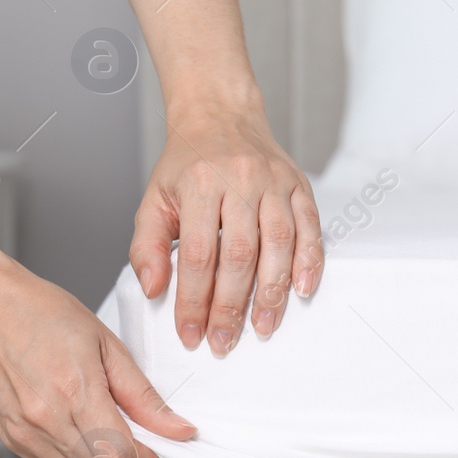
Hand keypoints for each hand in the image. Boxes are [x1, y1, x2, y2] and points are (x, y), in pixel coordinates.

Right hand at [0, 244, 196, 457]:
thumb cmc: (40, 314)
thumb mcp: (106, 343)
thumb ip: (142, 394)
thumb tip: (175, 427)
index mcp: (76, 392)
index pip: (122, 457)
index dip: (148, 456)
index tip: (155, 441)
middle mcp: (47, 419)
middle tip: (134, 433)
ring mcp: (25, 433)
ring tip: (104, 428)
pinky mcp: (11, 438)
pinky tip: (77, 428)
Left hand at [130, 97, 322, 356]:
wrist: (220, 115)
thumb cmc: (186, 165)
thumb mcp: (154, 200)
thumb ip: (147, 246)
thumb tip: (154, 289)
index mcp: (199, 184)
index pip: (198, 255)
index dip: (195, 300)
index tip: (191, 333)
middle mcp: (239, 181)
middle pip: (239, 255)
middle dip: (231, 306)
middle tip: (224, 341)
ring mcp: (273, 182)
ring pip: (278, 244)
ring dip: (271, 292)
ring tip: (262, 327)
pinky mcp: (299, 185)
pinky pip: (309, 227)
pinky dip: (308, 261)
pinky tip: (301, 290)